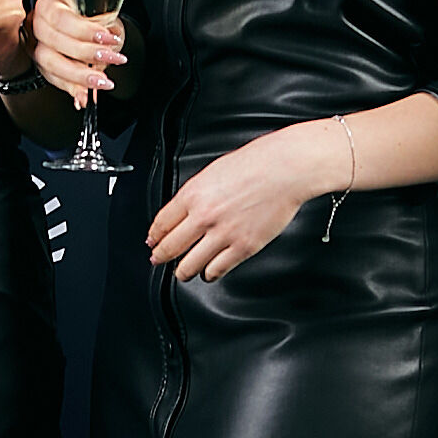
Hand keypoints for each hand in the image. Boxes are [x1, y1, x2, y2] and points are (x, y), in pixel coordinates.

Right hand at [30, 0, 120, 102]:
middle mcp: (37, 26)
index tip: (107, 38)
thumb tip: (110, 36)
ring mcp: (36, 47)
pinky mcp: (41, 67)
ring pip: (50, 64)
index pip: (62, 18)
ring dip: (78, 76)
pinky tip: (83, 96)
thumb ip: (101, 23)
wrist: (83, 27)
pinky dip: (71, 89)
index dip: (85, 30)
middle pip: (54, 42)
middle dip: (86, 53)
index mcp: (48, 5)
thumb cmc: (88, 16)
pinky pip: (54, 80)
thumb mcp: (97, 11)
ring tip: (101, 81)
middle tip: (111, 58)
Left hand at [143, 122, 325, 282]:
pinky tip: (209, 272)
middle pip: (170, 247)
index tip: (152, 242)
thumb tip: (185, 211)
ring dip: (183, 271)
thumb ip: (197, 193)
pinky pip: (217, 269)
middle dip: (160, 256)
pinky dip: (209, 274)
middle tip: (158, 260)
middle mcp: (204, 216)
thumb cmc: (256, 163)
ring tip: (183, 272)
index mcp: (193, 194)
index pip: (162, 223)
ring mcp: (223, 234)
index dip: (154, 236)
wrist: (285, 169)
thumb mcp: (213, 172)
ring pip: (190, 265)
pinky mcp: (243, 247)